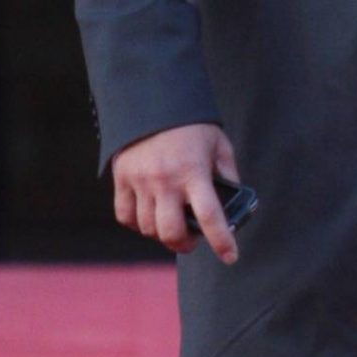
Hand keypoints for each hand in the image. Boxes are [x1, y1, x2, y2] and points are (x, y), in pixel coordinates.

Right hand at [112, 123, 241, 261]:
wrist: (152, 100)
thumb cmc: (191, 125)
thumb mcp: (219, 145)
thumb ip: (228, 174)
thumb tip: (234, 203)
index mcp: (193, 172)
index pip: (210, 217)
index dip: (222, 241)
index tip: (230, 257)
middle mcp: (165, 181)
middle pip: (171, 233)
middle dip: (184, 244)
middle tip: (192, 240)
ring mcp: (140, 181)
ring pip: (148, 228)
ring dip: (162, 234)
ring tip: (172, 224)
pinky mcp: (121, 178)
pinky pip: (125, 216)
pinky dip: (138, 223)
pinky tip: (150, 216)